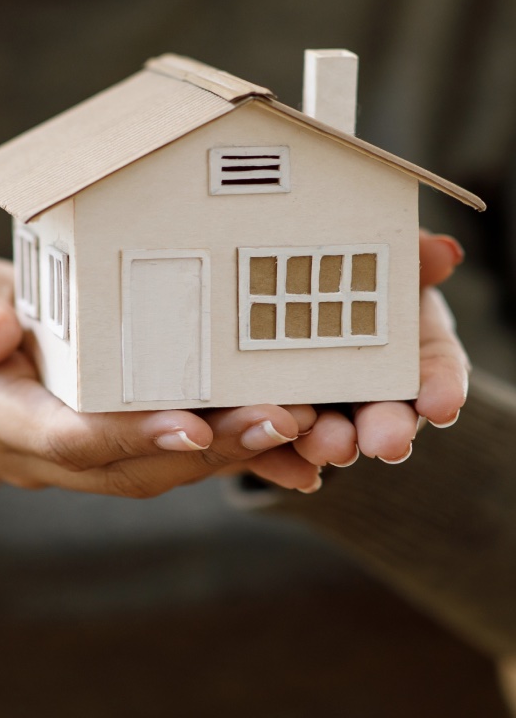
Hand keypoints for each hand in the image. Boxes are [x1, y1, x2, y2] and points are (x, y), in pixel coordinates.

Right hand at [0, 258, 316, 506]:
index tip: (194, 423)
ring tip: (307, 427)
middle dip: (214, 448)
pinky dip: (236, 459)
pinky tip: (296, 451)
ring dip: (238, 455)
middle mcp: (52, 453)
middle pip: (137, 466)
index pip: (69, 439)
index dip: (132, 435)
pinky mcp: (119, 450)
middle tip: (284, 419)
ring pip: (167, 471)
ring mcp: (89, 459)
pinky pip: (177, 462)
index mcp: (2, 417)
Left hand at [242, 230, 469, 488]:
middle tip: (388, 443)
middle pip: (386, 415)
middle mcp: (371, 387)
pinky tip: (288, 466)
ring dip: (334, 443)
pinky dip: (283, 456)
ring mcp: (325, 407)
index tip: (442, 404)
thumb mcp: (378, 256)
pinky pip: (278, 441)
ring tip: (331, 447)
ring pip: (333, 433)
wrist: (274, 284)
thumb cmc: (340, 264)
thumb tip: (443, 251)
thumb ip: (407, 257)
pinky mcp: (275, 417)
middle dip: (388, 428)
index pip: (435, 372)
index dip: (441, 389)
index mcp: (407, 349)